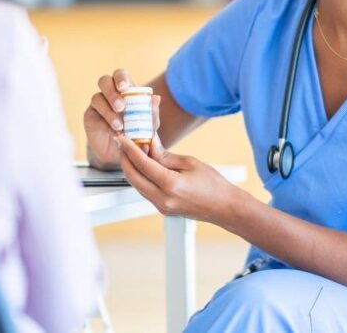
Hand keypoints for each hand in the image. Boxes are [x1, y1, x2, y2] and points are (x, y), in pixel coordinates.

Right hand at [84, 68, 160, 169]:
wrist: (122, 152)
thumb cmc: (137, 133)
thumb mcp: (148, 125)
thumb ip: (152, 112)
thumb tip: (156, 98)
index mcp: (124, 89)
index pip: (120, 74)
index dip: (120, 78)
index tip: (124, 88)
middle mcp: (109, 93)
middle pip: (104, 81)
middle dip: (112, 93)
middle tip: (121, 107)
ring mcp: (98, 104)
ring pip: (97, 98)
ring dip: (109, 112)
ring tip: (120, 126)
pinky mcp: (90, 117)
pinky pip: (94, 116)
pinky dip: (105, 124)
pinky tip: (113, 132)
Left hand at [117, 134, 238, 223]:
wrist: (225, 208)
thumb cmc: (214, 185)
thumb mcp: (190, 163)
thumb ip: (165, 155)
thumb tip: (149, 145)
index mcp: (170, 185)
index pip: (142, 164)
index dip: (129, 148)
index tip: (122, 138)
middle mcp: (162, 199)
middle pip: (133, 177)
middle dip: (125, 158)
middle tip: (123, 143)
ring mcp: (161, 206)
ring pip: (137, 184)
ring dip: (132, 168)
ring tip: (132, 151)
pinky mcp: (163, 209)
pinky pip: (145, 190)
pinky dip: (141, 177)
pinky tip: (144, 165)